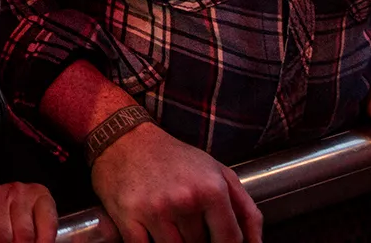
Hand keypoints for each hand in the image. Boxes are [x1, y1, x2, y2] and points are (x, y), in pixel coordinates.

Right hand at [90, 123, 261, 242]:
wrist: (124, 138)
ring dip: (174, 241)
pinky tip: (151, 232)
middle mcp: (184, 200)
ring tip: (169, 223)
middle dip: (197, 239)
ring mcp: (155, 210)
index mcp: (211, 189)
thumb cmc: (173, 157)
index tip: (217, 241)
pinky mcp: (128, 217)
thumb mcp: (218, 171)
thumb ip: (246, 209)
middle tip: (187, 222)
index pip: (230, 240)